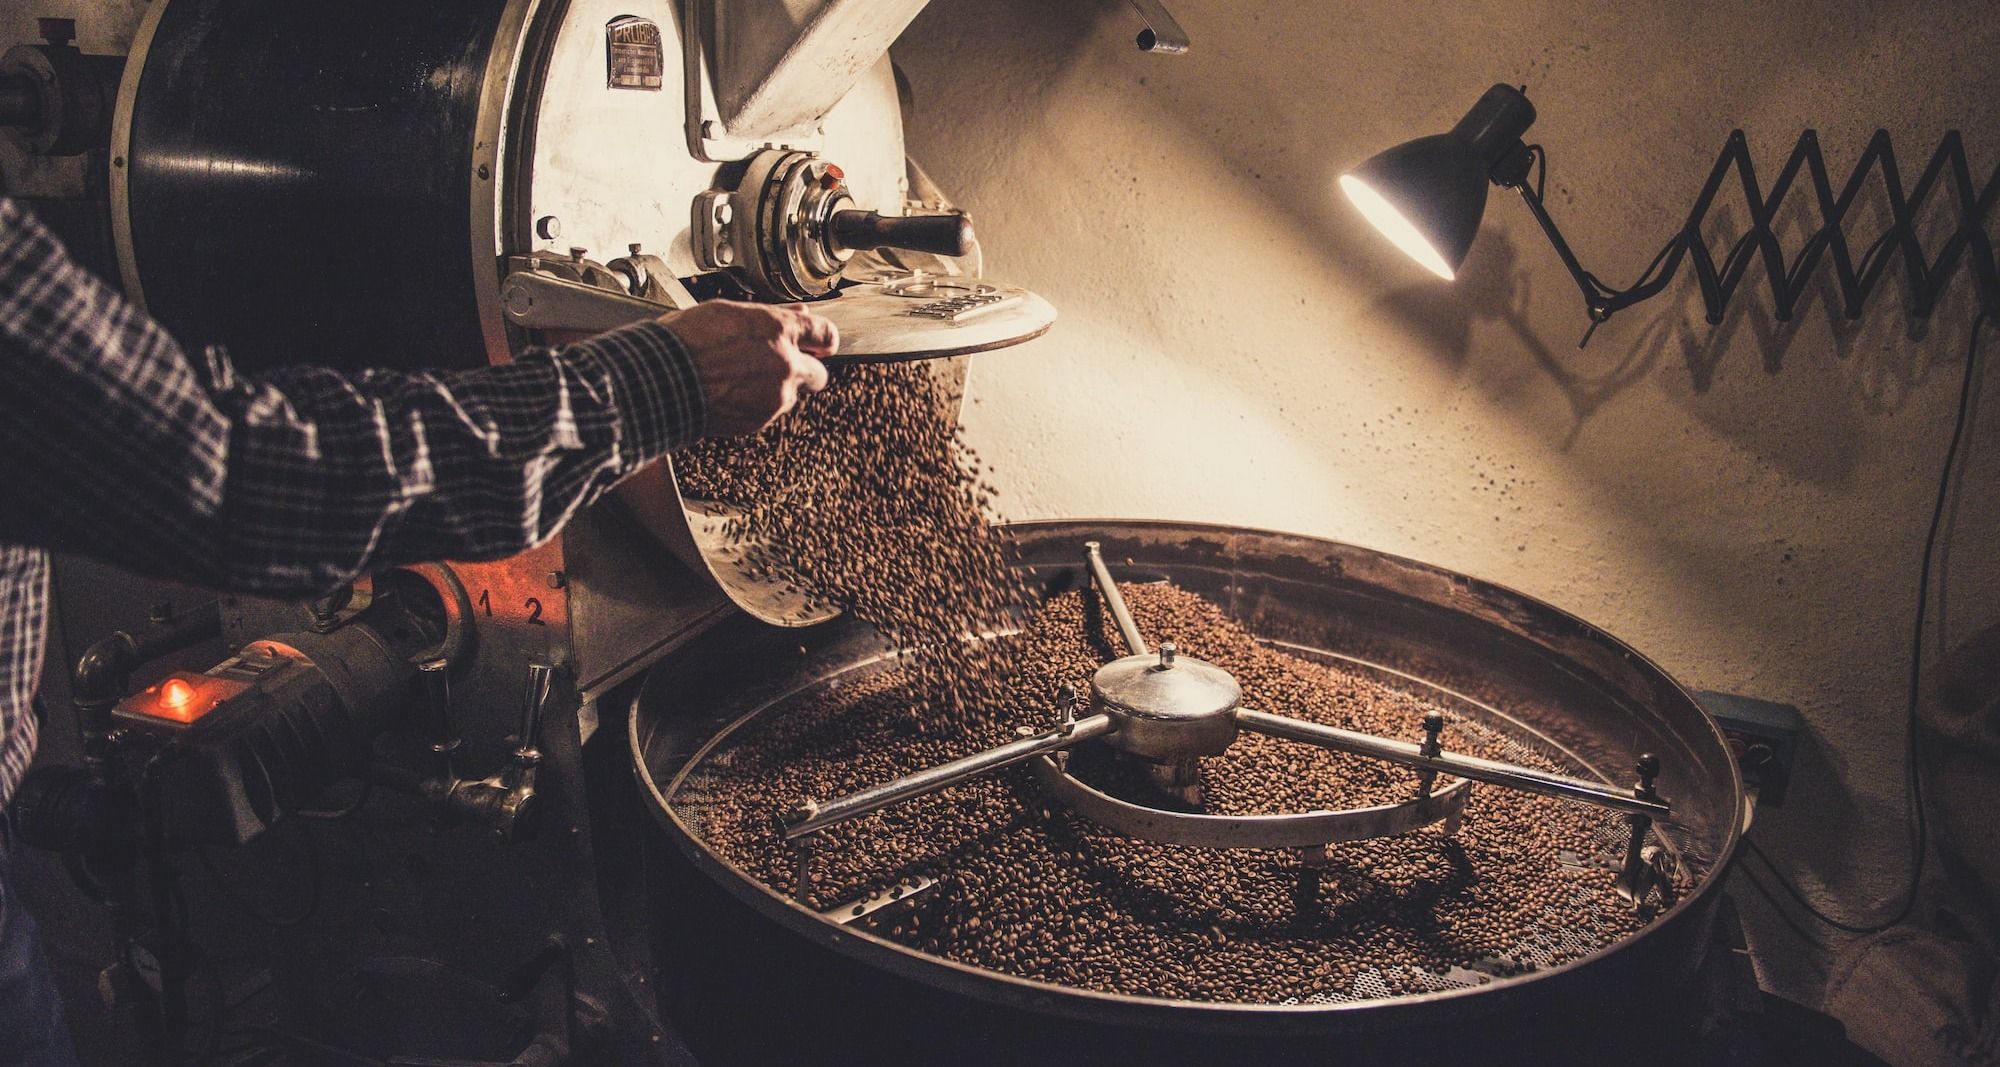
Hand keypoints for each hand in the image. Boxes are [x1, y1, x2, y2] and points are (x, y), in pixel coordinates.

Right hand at [659, 300, 835, 435]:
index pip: (825, 333)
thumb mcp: (728, 313)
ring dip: (775, 388)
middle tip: (779, 365)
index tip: (822, 344)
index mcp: (777, 330)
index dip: (824, 339)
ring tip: (739, 378)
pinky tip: (730, 392)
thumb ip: (770, 316)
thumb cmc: (686, 342)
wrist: (661, 381)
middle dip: (803, 370)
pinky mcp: (760, 419)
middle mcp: (784, 363)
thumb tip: (797, 314)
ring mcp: (774, 395)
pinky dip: (756, 405)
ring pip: (791, 394)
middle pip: (819, 373)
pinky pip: (769, 411)